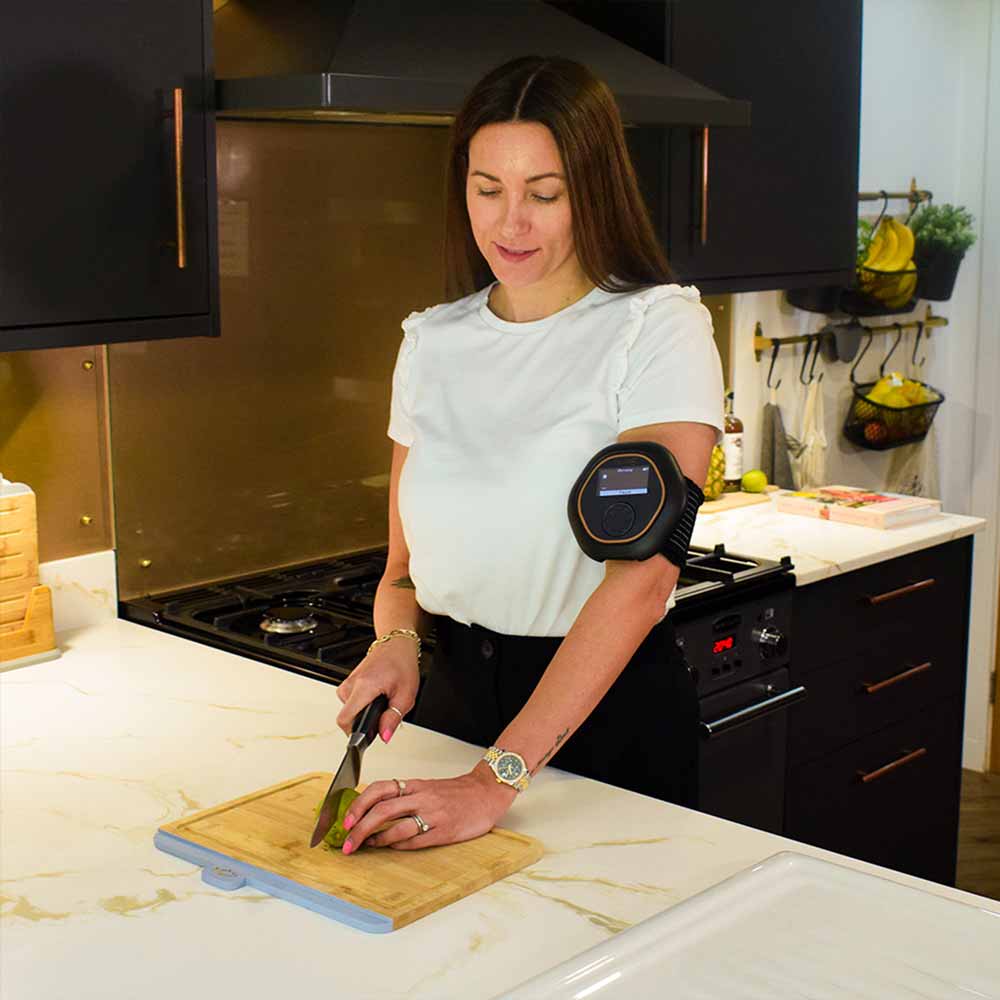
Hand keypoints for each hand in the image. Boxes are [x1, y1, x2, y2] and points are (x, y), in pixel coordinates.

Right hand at [336, 639, 418, 741]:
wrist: (396, 644)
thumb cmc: (402, 663)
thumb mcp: (406, 694)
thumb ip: (393, 717)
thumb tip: (384, 735)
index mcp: (364, 686)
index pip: (344, 719)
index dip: (353, 733)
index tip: (364, 736)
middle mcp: (351, 684)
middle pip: (347, 716)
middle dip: (364, 721)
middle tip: (383, 713)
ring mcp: (348, 682)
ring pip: (349, 709)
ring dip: (364, 711)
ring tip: (382, 701)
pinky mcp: (349, 681)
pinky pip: (351, 701)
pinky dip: (362, 703)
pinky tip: (376, 696)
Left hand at [339, 763, 517, 853]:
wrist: (487, 792)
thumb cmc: (456, 792)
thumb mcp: (427, 788)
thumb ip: (403, 798)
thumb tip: (371, 812)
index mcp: (415, 785)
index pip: (379, 789)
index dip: (359, 804)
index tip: (346, 820)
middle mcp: (421, 797)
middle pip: (382, 810)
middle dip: (359, 828)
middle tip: (348, 842)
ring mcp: (433, 814)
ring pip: (397, 827)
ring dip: (376, 840)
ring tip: (366, 847)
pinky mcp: (444, 831)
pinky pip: (416, 840)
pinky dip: (398, 846)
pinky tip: (390, 848)